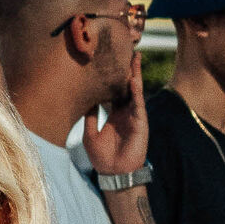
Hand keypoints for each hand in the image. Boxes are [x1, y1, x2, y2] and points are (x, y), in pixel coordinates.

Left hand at [82, 53, 148, 175]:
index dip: (112, 77)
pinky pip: (139, 106)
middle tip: (127, 50)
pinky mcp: (140, 124)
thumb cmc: (102, 157)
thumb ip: (89, 116)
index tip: (108, 61)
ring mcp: (134, 117)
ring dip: (136, 75)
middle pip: (127, 86)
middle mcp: (125, 112)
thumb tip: (84, 100)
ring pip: (135, 92)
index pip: (114, 90)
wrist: (113, 174)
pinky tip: (134, 81)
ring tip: (135, 58)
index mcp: (113, 113)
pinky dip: (136, 93)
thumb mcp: (89, 134)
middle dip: (128, 69)